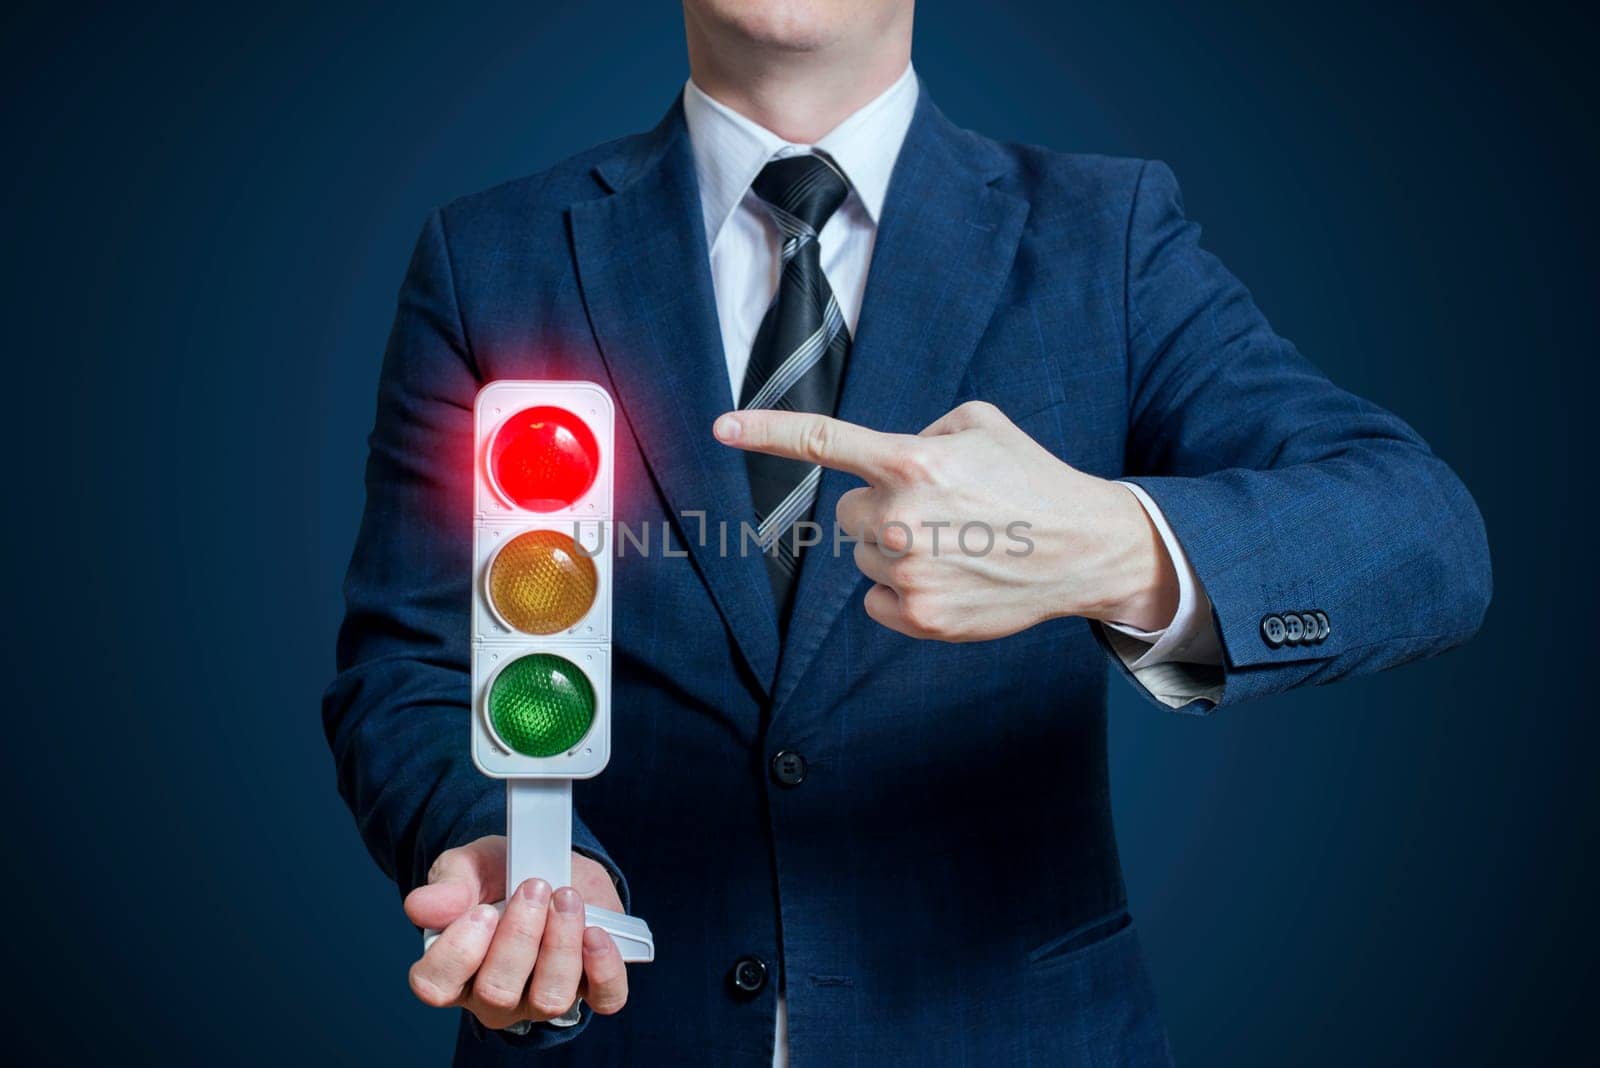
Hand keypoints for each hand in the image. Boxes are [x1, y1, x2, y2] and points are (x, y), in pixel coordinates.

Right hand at [404, 836, 628, 1028]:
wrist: (551, 862)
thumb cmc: (501, 872)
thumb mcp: (470, 866)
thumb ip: (448, 885)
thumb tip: (421, 907)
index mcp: (455, 968)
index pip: (436, 985)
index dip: (458, 952)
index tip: (483, 910)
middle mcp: (495, 994)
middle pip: (497, 993)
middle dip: (519, 936)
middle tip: (535, 887)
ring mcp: (542, 996)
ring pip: (549, 998)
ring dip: (561, 943)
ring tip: (566, 897)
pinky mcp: (590, 986)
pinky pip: (604, 998)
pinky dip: (604, 967)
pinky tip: (596, 933)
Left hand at [714, 400, 1178, 640]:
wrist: (1084, 548)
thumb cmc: (1031, 479)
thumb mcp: (979, 425)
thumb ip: (920, 430)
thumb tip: (885, 459)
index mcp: (911, 461)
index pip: (823, 442)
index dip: (765, 432)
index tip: (720, 427)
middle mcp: (901, 516)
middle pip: (847, 513)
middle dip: (882, 510)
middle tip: (942, 514)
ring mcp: (908, 571)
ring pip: (864, 557)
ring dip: (896, 551)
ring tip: (958, 546)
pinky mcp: (920, 616)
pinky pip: (878, 600)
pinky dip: (905, 592)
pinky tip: (953, 579)